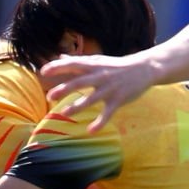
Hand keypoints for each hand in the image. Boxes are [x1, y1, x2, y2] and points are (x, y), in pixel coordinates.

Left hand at [39, 54, 157, 130]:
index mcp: (94, 65)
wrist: (145, 68)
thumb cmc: (117, 65)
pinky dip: (100, 122)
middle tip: (50, 97)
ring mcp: (110, 88)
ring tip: (65, 113)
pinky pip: (108, 113)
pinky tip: (90, 131)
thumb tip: (60, 57)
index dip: (57, 67)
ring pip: (92, 98)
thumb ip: (78, 61)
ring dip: (78, 106)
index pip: (73, 64)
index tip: (43, 72)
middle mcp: (100, 75)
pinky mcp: (119, 99)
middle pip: (80, 82)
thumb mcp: (98, 61)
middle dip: (64, 89)